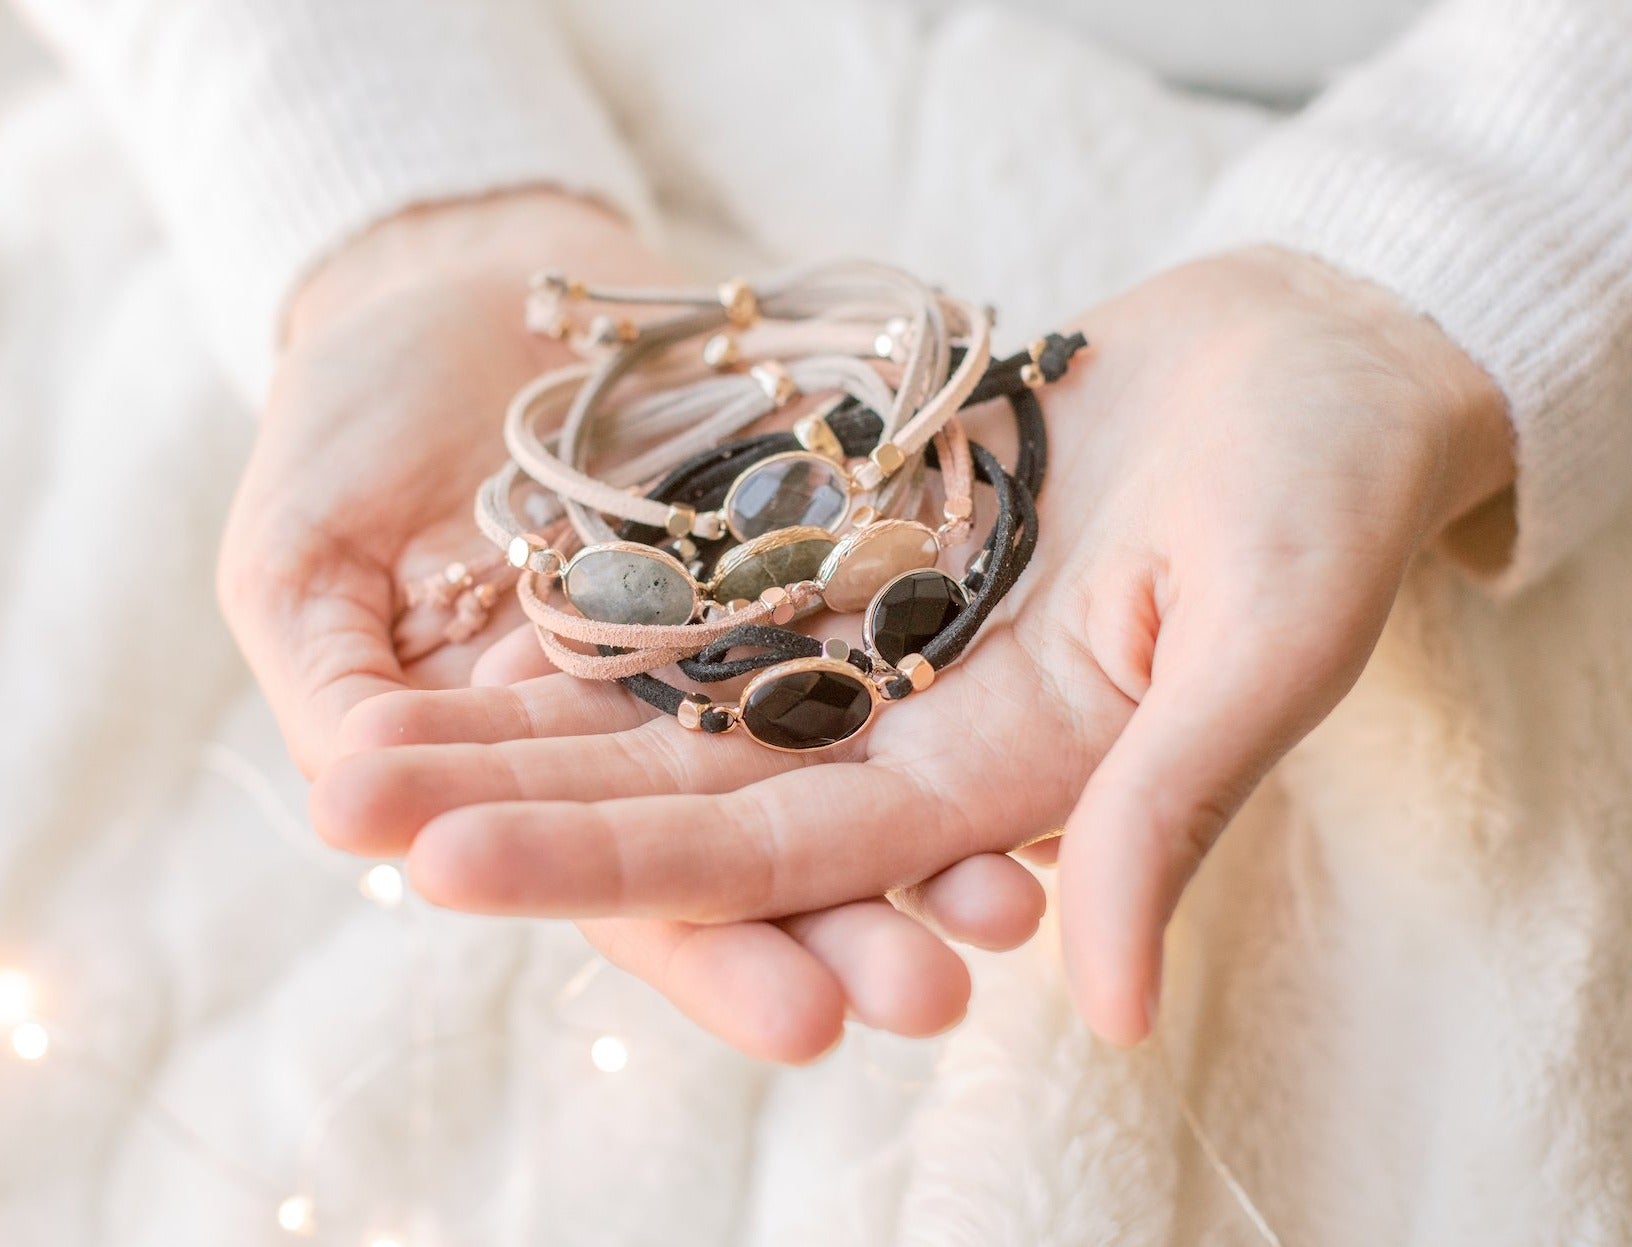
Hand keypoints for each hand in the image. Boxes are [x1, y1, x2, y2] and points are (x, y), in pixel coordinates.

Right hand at [224, 190, 1045, 1061]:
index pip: (643, 892)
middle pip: (779, 848)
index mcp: (550, 767)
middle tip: (947, 991)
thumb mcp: (298, 564)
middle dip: (861, 928)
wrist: (446, 285)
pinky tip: (1058, 736)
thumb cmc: (341, 426)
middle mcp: (671, 725)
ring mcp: (755, 635)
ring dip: (945, 832)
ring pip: (860, 753)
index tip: (804, 1026)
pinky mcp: (817, 541)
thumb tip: (364, 821)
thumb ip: (339, 692)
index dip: (718, 964)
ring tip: (1028, 895)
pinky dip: (960, 674)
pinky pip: (900, 613)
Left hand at [311, 246, 1514, 1044]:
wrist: (1320, 361)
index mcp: (1003, 780)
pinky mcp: (874, 539)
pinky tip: (490, 601)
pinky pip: (720, 577)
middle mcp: (923, 729)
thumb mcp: (1272, 641)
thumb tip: (1112, 1012)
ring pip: (681, 690)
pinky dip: (612, 591)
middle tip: (337, 804)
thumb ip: (1178, 809)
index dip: (610, 863)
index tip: (443, 865)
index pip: (777, 852)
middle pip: (689, 784)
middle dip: (515, 798)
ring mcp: (889, 634)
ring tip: (366, 722)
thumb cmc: (1331, 495)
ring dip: (529, 708)